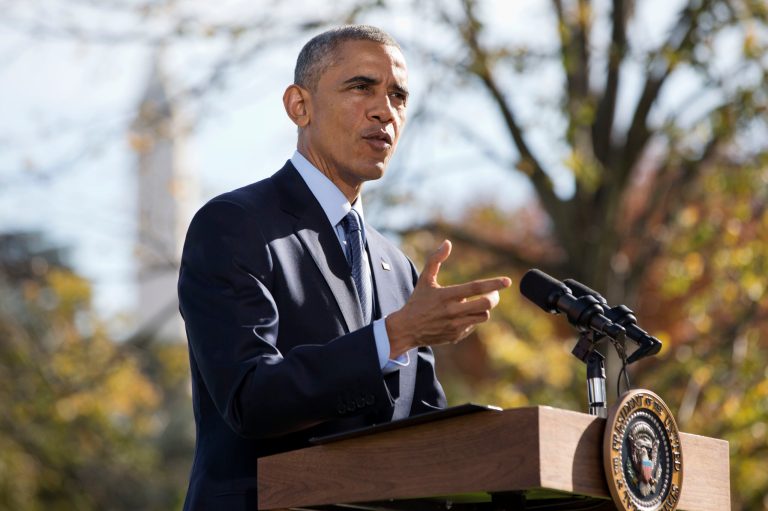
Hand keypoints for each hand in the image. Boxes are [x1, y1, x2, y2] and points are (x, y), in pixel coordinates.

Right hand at [385, 240, 511, 357]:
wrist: (407, 329)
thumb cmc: (417, 301)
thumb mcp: (424, 279)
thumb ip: (435, 260)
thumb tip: (447, 243)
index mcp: (446, 295)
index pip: (475, 288)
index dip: (493, 284)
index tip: (507, 281)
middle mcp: (453, 311)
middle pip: (485, 304)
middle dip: (494, 297)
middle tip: (494, 293)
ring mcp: (455, 325)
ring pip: (483, 316)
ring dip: (484, 308)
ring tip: (478, 303)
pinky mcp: (456, 336)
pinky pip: (474, 326)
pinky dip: (473, 319)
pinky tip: (464, 315)